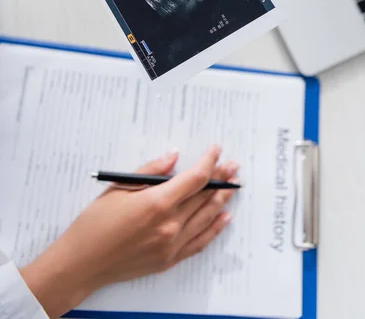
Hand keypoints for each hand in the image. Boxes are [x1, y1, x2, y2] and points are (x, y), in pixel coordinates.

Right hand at [20, 145, 237, 317]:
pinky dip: (214, 228)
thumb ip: (150, 171)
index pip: (195, 178)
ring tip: (233, 185)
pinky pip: (199, 242)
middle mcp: (169, 225)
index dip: (209, 162)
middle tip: (232, 165)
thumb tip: (173, 157)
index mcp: (157, 203)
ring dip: (221, 199)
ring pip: (206, 217)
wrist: (82, 263)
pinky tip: (224, 217)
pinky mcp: (169, 260)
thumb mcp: (118, 187)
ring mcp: (171, 245)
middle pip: (204, 196)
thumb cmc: (95, 223)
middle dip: (220, 178)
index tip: (215, 150)